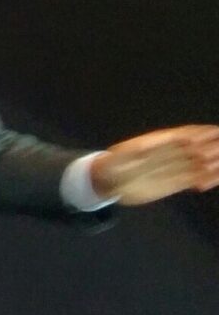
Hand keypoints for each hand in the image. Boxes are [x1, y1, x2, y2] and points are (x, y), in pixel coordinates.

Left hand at [90, 125, 218, 204]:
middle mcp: (166, 154)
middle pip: (194, 147)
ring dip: (211, 164)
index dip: (198, 133)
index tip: (215, 131)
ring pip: (197, 163)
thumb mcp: (117, 159)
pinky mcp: (171, 183)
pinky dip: (203, 180)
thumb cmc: (109, 166)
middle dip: (211, 146)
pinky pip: (192, 179)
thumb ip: (130, 155)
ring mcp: (170, 168)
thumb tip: (143, 149)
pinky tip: (206, 183)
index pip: (181, 135)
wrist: (107, 180)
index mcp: (155, 143)